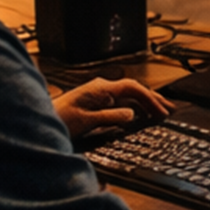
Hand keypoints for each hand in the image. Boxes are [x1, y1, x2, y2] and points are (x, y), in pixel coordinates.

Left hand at [53, 77, 171, 137]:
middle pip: (134, 89)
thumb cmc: (59, 119)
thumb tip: (132, 113)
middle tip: (168, 109)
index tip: (161, 112)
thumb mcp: (87, 121)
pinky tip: (139, 113)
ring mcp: (98, 93)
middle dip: (152, 98)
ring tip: (159, 111)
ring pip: (128, 94)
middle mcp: (101, 87)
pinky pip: (121, 100)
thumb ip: (111, 116)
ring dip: (145, 102)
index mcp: (101, 89)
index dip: (150, 99)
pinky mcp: (95, 100)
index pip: (133, 88)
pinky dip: (134, 105)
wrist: (40, 120)